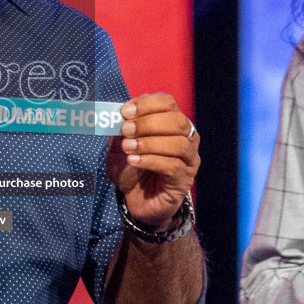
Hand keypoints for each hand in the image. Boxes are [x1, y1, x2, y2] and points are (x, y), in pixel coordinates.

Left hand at [107, 94, 198, 230]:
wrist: (136, 200)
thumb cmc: (131, 169)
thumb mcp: (118, 145)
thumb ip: (118, 130)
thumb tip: (114, 115)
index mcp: (171, 122)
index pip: (168, 102)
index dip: (147, 103)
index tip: (125, 112)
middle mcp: (186, 138)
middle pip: (177, 121)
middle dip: (148, 123)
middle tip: (126, 131)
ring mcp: (189, 159)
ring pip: (178, 144)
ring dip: (149, 144)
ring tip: (128, 149)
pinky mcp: (185, 179)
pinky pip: (173, 166)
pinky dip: (150, 161)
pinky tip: (134, 161)